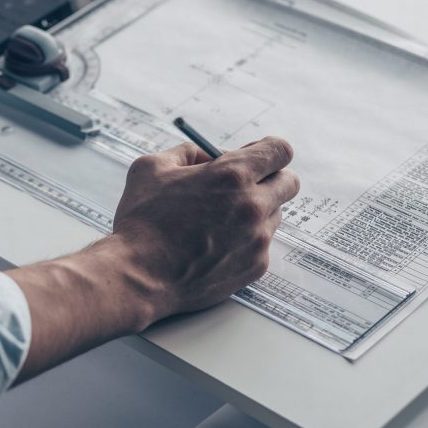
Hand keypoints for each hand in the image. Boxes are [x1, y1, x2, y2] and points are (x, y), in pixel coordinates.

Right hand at [110, 137, 299, 320]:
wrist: (138, 276)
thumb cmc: (141, 223)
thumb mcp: (151, 168)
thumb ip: (186, 152)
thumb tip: (205, 155)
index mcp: (232, 175)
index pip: (280, 151)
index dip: (267, 151)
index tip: (255, 157)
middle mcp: (252, 205)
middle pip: (289, 183)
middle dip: (269, 179)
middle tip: (243, 186)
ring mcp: (257, 239)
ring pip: (275, 215)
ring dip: (256, 212)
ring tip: (219, 222)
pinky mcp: (255, 267)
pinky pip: (262, 245)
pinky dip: (245, 241)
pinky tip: (215, 245)